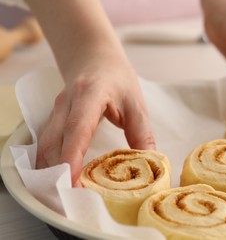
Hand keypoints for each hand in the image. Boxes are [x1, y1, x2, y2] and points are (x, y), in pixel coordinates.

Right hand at [36, 58, 154, 184]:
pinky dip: (48, 162)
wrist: (94, 57)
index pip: (78, 128)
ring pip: (46, 143)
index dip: (73, 156)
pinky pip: (45, 142)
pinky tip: (56, 178)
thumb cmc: (117, 78)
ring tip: (62, 193)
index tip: (73, 181)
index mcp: (91, 95)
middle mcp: (67, 102)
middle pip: (55, 140)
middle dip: (58, 171)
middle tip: (68, 198)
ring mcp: (56, 109)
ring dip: (50, 169)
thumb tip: (151, 164)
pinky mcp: (52, 117)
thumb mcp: (136, 104)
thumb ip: (143, 135)